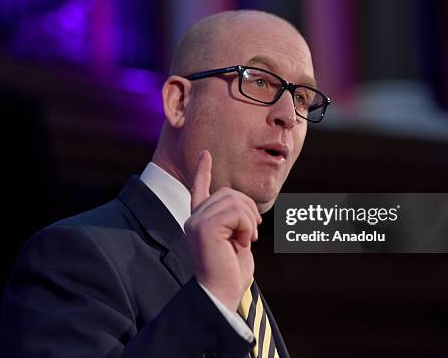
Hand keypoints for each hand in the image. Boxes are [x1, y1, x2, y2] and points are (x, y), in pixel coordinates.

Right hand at [185, 150, 261, 311]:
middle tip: (253, 233)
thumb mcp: (237, 242)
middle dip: (248, 209)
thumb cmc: (231, 274)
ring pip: (233, 200)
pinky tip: (243, 242)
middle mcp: (194, 219)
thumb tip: (247, 212)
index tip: (206, 154)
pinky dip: (247, 225)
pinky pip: (235, 212)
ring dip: (248, 220)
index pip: (199, 189)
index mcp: (201, 222)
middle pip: (228, 193)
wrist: (221, 294)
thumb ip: (236, 223)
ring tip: (247, 239)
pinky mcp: (204, 226)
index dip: (203, 170)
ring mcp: (197, 221)